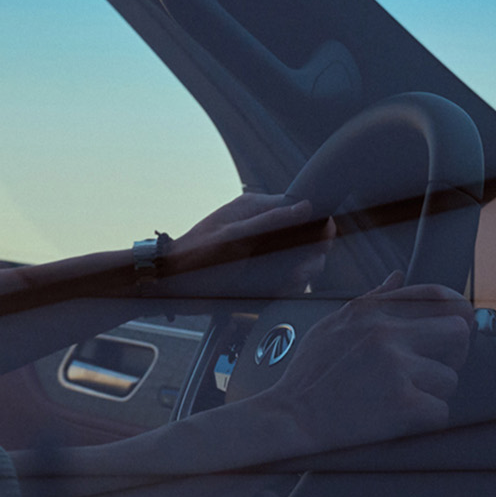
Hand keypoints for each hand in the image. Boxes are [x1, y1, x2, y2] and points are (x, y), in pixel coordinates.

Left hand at [160, 192, 332, 300]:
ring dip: (300, 273)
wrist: (172, 286)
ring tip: (288, 281)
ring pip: (298, 261)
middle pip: (304, 238)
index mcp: (254, 210)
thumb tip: (306, 206)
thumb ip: (271, 222)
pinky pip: (285, 279)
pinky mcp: (259, 274)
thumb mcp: (235, 237)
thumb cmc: (196, 257)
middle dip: (309, 255)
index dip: (315, 225)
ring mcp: (261, 253)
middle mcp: (261, 229)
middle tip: (301, 269)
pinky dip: (287, 286)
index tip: (323, 240)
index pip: (298, 209)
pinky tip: (279, 289)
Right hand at [264, 272, 473, 454]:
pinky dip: (425, 420)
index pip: (434, 295)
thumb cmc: (309, 376)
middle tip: (431, 369)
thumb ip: (371, 300)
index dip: (455, 311)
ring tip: (400, 398)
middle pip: (458, 332)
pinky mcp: (404, 404)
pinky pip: (441, 411)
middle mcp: (385, 334)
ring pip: (449, 378)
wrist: (291, 419)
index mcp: (369, 312)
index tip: (455, 326)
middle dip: (452, 353)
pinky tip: (400, 419)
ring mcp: (395, 368)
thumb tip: (397, 277)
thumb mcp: (332, 325)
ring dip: (432, 393)